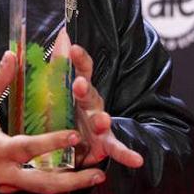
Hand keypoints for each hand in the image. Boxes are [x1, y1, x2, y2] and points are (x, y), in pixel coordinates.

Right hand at [0, 51, 106, 193]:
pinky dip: (57, 183)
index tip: (74, 134)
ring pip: (42, 190)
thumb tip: (12, 55)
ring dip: (71, 185)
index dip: (51, 142)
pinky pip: (36, 188)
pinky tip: (76, 177)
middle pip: (42, 183)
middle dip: (72, 181)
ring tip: (96, 176)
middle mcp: (4, 172)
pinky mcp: (10, 189)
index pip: (27, 147)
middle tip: (98, 173)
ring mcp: (7, 184)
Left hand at [66, 32, 143, 169]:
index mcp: (80, 91)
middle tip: (79, 85)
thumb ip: (60, 63)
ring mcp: (100, 125)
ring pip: (103, 120)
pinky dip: (126, 155)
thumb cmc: (65, 112)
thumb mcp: (57, 89)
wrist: (71, 144)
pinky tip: (136, 160)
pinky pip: (116, 149)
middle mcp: (92, 105)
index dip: (79, 60)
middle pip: (91, 94)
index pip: (81, 71)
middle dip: (85, 89)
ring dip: (102, 120)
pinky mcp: (104, 144)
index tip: (75, 49)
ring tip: (101, 121)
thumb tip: (63, 33)